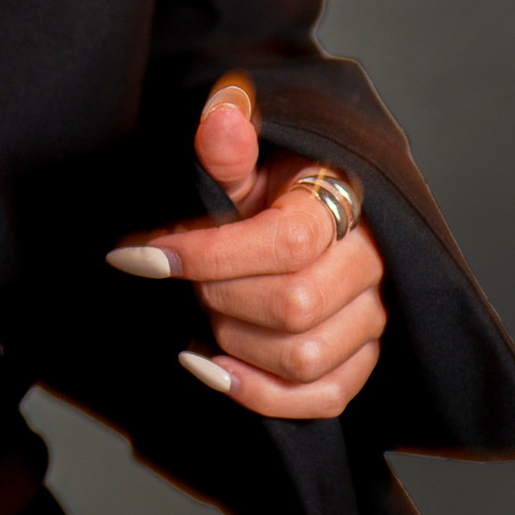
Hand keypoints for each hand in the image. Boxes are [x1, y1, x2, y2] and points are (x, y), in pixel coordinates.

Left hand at [106, 75, 387, 418]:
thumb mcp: (243, 159)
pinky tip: (211, 367)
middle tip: (182, 278)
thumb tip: (221, 117)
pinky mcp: (362, 360)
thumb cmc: (265, 186)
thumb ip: (227, 145)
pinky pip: (321, 398)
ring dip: (232, 342)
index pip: (286, 242)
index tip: (141, 255)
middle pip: (293, 306)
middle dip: (217, 295)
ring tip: (202, 312)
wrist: (299, 213)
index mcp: (343, 204)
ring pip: (303, 357)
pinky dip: (258, 393)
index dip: (206, 254)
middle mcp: (370, 264)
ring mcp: (373, 317)